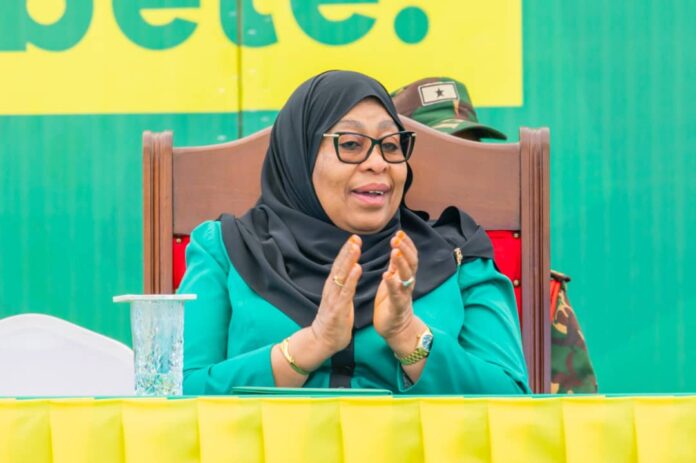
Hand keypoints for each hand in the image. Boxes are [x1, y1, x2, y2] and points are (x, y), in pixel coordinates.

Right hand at [310, 235, 361, 355]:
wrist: (322, 341)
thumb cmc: (333, 321)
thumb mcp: (339, 300)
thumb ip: (343, 287)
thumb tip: (349, 275)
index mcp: (333, 287)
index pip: (339, 266)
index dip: (346, 252)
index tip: (354, 238)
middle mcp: (331, 289)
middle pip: (339, 266)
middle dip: (347, 251)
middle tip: (355, 237)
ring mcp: (333, 298)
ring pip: (342, 275)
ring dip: (349, 260)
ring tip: (356, 247)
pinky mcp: (338, 308)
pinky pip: (346, 291)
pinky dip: (352, 278)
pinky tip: (358, 268)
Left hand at [373, 230, 418, 340]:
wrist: (396, 329)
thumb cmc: (392, 302)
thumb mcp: (393, 280)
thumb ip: (396, 266)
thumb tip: (397, 247)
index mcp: (405, 276)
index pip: (410, 256)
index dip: (406, 244)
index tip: (399, 232)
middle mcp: (408, 284)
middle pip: (411, 263)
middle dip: (405, 249)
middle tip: (397, 238)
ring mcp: (404, 295)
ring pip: (407, 277)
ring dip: (401, 263)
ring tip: (394, 252)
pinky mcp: (397, 307)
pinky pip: (397, 295)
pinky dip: (393, 284)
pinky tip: (387, 276)